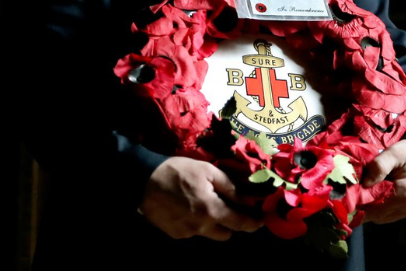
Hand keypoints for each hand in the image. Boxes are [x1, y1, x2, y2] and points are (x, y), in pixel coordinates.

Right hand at [138, 156, 264, 239]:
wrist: (143, 180)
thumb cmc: (177, 172)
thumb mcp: (207, 170)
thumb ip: (229, 186)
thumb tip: (247, 198)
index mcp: (211, 210)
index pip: (240, 223)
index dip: (253, 223)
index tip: (261, 220)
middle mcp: (201, 227)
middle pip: (226, 234)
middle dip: (230, 223)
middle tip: (227, 208)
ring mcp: (187, 233)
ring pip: (209, 234)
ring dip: (213, 224)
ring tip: (204, 205)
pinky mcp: (175, 234)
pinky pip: (193, 232)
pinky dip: (195, 223)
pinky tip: (187, 208)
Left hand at [360, 139, 405, 223]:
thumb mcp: (396, 152)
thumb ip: (379, 165)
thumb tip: (364, 183)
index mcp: (405, 195)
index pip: (375, 210)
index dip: (359, 206)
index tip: (347, 199)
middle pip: (378, 217)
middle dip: (364, 208)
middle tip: (353, 195)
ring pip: (386, 218)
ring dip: (374, 209)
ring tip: (365, 194)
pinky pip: (394, 214)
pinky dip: (384, 208)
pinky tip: (379, 194)